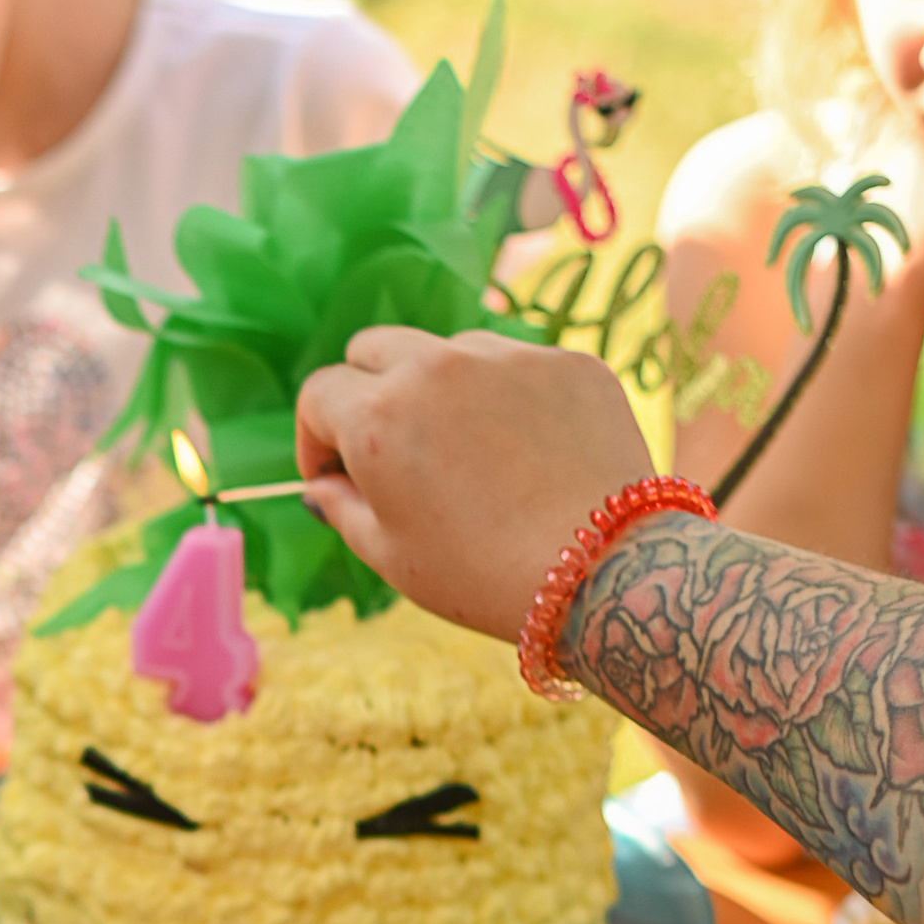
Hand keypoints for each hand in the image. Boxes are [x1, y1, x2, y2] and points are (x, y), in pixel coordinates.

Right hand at [295, 326, 659, 639]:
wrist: (606, 569)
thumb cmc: (484, 575)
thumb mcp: (391, 555)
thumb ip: (341, 507)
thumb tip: (324, 485)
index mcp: (378, 418)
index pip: (319, 394)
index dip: (316, 438)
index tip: (335, 474)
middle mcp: (436, 368)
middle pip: (373, 348)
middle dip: (367, 392)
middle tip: (392, 449)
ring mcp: (507, 357)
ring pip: (447, 351)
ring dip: (440, 390)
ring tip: (469, 455)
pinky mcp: (566, 362)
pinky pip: (516, 365)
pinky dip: (507, 398)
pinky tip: (526, 454)